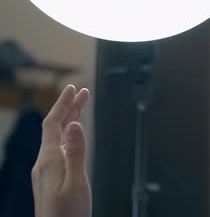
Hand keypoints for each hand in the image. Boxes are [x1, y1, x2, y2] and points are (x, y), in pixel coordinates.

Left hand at [31, 85, 91, 216]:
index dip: (63, 104)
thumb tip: (73, 124)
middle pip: (55, 128)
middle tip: (82, 92)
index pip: (53, 123)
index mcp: (49, 160)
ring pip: (57, 138)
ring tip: (81, 108)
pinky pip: (58, 149)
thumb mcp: (76, 182)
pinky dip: (68, 136)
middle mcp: (44, 163)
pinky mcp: (50, 180)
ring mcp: (46, 172)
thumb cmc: (67, 214)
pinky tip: (73, 138)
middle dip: (69, 108)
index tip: (73, 88)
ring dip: (69, 121)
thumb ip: (76, 152)